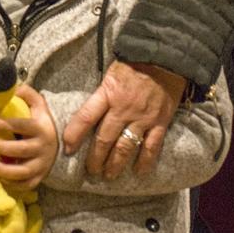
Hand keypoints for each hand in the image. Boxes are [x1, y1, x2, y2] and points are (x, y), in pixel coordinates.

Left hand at [0, 85, 58, 190]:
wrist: (61, 143)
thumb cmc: (41, 121)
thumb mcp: (39, 105)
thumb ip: (27, 94)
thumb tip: (11, 87)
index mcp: (41, 128)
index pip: (24, 126)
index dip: (7, 125)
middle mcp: (43, 147)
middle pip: (22, 149)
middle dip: (3, 147)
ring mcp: (42, 164)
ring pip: (23, 171)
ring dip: (5, 170)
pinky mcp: (39, 177)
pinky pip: (26, 184)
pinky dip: (13, 184)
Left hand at [62, 61, 184, 178]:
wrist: (165, 57)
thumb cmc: (135, 64)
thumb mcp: (110, 74)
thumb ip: (100, 94)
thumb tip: (85, 113)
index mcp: (108, 93)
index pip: (86, 117)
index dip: (74, 135)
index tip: (68, 149)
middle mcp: (123, 108)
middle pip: (104, 139)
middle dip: (95, 159)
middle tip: (90, 171)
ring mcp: (142, 117)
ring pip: (125, 147)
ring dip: (115, 164)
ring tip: (108, 175)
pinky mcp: (160, 122)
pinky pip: (151, 147)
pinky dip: (145, 161)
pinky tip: (139, 171)